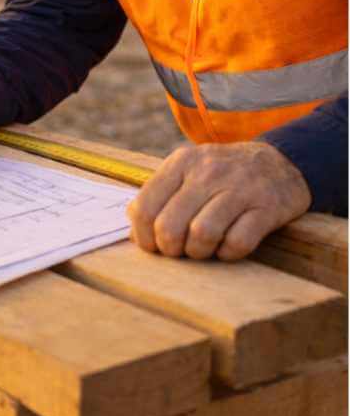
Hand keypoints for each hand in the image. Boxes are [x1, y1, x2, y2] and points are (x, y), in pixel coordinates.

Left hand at [127, 141, 311, 261]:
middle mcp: (208, 172)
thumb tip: (134, 233)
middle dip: (171, 249)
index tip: (153, 246)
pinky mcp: (267, 207)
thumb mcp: (188, 171)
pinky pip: (237, 242)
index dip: (143, 237)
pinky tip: (228, 246)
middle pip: (169, 226)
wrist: (281, 162)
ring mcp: (239, 188)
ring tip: (204, 249)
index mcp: (181, 163)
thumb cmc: (223, 175)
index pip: (144, 208)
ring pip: (202, 235)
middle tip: (180, 250)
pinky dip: (228, 253)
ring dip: (199, 252)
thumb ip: (159, 196)